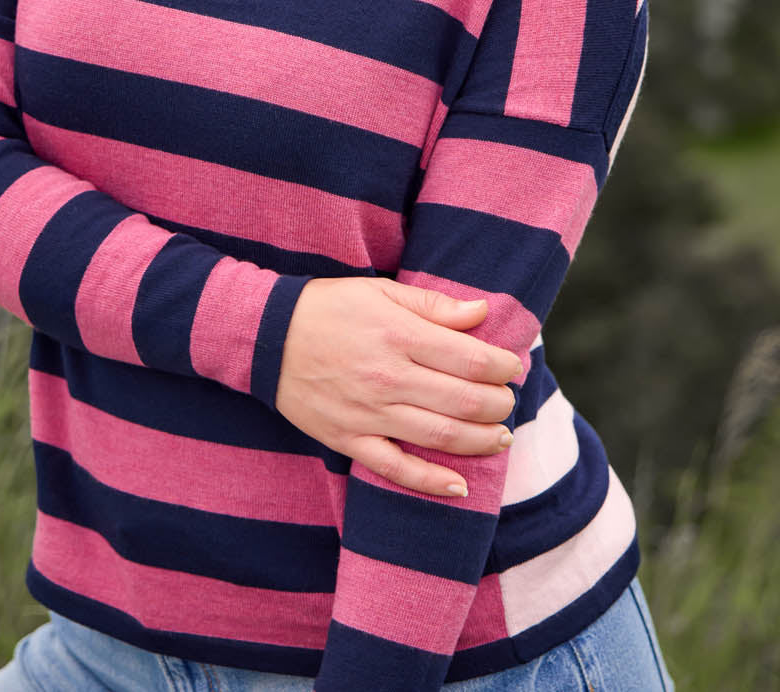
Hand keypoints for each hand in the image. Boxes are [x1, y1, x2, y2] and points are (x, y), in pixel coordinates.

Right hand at [275, 277, 522, 496]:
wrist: (266, 336)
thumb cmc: (329, 307)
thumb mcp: (380, 291)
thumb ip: (433, 305)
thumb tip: (482, 312)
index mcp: (398, 334)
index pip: (470, 358)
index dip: (502, 366)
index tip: (512, 367)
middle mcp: (388, 376)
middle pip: (463, 401)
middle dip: (498, 404)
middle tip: (508, 402)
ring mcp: (368, 413)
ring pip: (439, 436)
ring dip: (480, 441)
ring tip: (501, 437)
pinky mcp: (348, 439)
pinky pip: (395, 469)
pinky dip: (430, 483)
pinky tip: (459, 487)